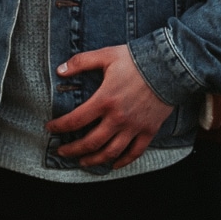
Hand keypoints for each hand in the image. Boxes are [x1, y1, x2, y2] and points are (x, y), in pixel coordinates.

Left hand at [44, 44, 173, 169]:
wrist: (169, 65)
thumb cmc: (136, 59)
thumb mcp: (106, 55)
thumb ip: (81, 62)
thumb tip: (59, 70)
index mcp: (104, 100)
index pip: (75, 120)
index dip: (60, 127)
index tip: (51, 129)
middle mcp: (117, 118)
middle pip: (90, 142)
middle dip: (73, 150)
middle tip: (62, 152)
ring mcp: (133, 127)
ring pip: (110, 152)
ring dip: (93, 160)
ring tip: (82, 161)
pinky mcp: (148, 130)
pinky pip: (134, 152)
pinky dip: (123, 161)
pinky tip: (113, 164)